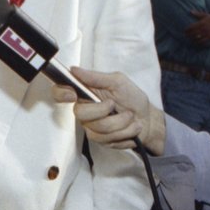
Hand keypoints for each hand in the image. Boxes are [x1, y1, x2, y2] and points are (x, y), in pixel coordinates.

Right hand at [51, 67, 165, 155]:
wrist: (149, 120)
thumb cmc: (133, 98)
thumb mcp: (118, 81)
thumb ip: (96, 77)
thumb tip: (74, 70)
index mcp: (85, 92)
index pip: (61, 92)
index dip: (61, 93)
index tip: (72, 95)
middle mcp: (84, 109)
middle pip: (81, 113)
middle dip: (104, 110)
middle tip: (116, 105)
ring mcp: (91, 126)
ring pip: (98, 128)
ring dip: (121, 123)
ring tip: (130, 117)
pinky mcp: (100, 140)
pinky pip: (108, 139)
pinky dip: (125, 133)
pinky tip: (130, 128)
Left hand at [186, 11, 209, 43]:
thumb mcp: (205, 15)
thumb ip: (197, 14)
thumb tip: (190, 11)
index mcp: (201, 23)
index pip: (191, 27)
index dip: (187, 30)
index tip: (184, 31)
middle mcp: (203, 28)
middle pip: (193, 33)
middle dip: (188, 35)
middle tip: (185, 35)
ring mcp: (206, 33)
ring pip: (197, 37)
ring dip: (192, 39)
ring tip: (189, 39)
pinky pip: (202, 41)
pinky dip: (198, 42)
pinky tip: (195, 42)